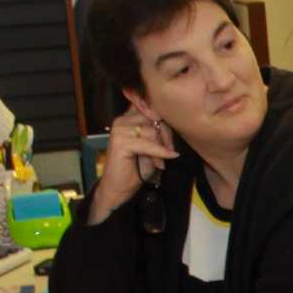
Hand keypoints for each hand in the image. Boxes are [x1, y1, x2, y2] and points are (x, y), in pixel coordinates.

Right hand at [88, 109, 176, 224]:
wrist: (119, 187)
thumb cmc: (136, 167)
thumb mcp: (151, 145)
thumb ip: (158, 131)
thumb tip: (173, 120)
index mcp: (128, 117)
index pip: (149, 104)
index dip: (164, 115)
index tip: (172, 129)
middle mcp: (122, 120)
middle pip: (154, 117)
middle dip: (166, 134)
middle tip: (170, 150)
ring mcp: (119, 130)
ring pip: (152, 130)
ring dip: (161, 147)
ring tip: (160, 161)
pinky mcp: (120, 142)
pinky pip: (148, 144)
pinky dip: (159, 153)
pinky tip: (164, 161)